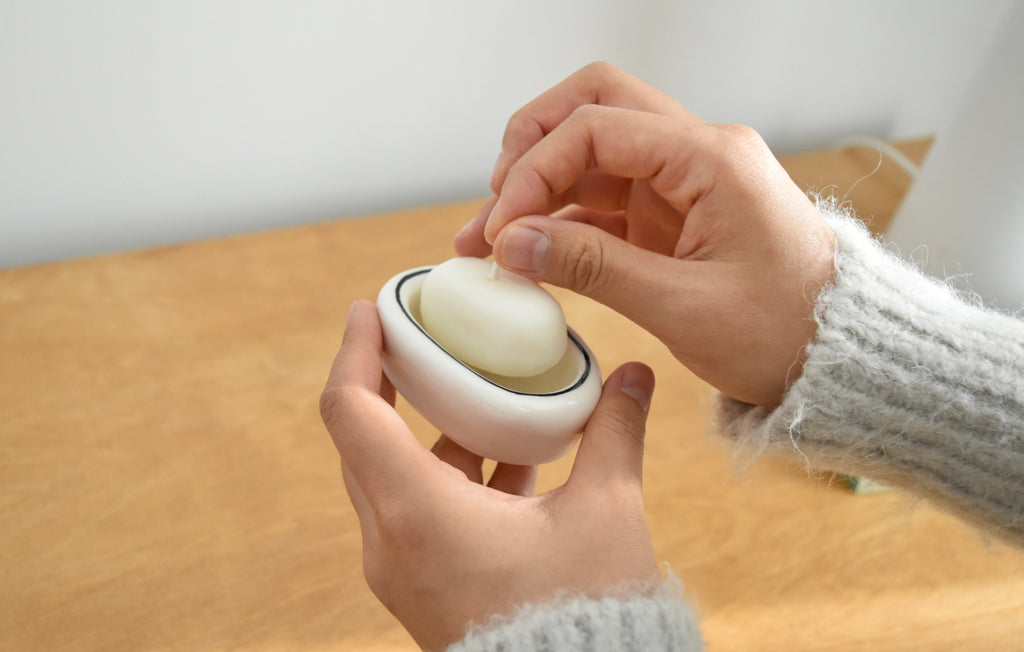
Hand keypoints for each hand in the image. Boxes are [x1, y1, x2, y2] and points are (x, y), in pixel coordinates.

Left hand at [320, 300, 660, 650]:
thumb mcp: (606, 512)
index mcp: (417, 513)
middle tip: (427, 338)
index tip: (373, 308)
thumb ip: (616, 431)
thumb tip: (637, 372)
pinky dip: (450, 474)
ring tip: (483, 391)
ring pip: (394, 475)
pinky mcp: (422, 587)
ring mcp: (401, 570)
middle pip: (365, 438)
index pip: (350, 410)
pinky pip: (418, 511)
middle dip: (393, 382)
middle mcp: (390, 542)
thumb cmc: (586, 615)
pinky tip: (511, 454)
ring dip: (433, 432)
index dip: (356, 349)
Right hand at [456, 62, 835, 406]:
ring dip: (538, 187)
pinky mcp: (673, 213)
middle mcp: (697, 153)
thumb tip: (511, 242)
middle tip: (493, 199)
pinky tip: (528, 253)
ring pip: (593, 152)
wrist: (837, 355)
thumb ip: (593, 267)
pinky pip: (605, 198)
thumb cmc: (784, 330)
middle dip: (532, 146)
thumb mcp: (683, 306)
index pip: (596, 127)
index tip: (500, 226)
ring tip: (489, 239)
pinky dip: (562, 219)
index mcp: (711, 158)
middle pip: (594, 105)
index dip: (534, 170)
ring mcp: (684, 181)